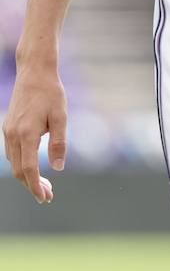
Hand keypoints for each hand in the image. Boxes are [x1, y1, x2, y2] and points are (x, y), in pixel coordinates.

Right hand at [2, 63, 67, 202]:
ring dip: (26, 176)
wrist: (34, 73)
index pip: (28, 169)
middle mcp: (12, 135)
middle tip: (48, 195)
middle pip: (19, 170)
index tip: (45, 197)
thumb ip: (59, 143)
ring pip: (13, 163)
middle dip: (32, 185)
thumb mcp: (61, 117)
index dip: (35, 186)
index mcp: (26, 134)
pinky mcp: (8, 128)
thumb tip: (57, 168)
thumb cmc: (51, 93)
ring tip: (43, 185)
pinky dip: (21, 164)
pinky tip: (33, 167)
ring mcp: (7, 132)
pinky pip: (12, 153)